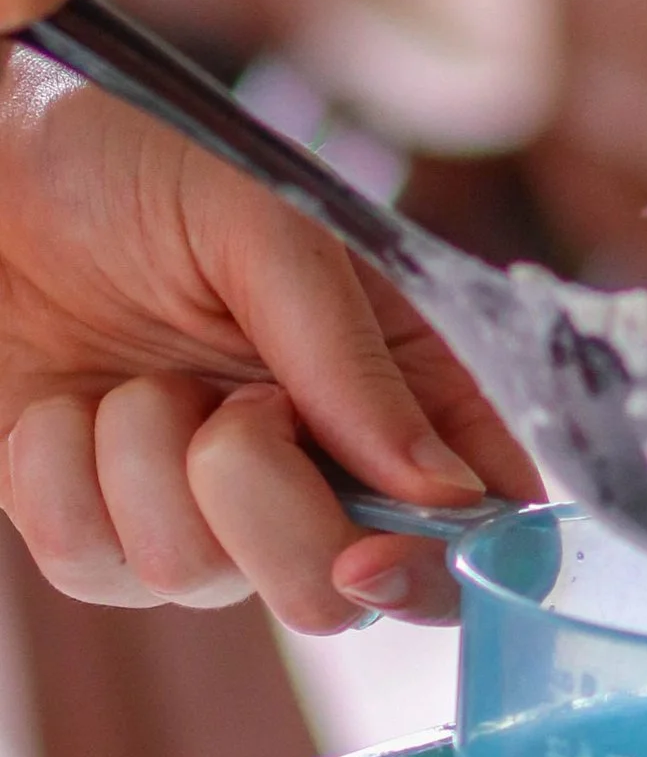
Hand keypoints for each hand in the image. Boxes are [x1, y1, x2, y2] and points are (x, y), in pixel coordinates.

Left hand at [0, 62, 539, 629]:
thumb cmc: (137, 161)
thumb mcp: (265, 229)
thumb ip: (355, 362)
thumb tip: (444, 493)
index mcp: (401, 393)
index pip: (475, 526)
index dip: (444, 567)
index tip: (371, 552)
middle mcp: (314, 469)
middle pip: (338, 595)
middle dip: (270, 510)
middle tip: (234, 412)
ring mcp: (203, 510)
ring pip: (200, 580)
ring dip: (145, 462)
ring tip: (133, 377)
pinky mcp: (93, 527)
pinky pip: (88, 568)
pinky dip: (61, 476)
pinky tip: (63, 408)